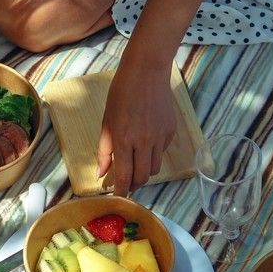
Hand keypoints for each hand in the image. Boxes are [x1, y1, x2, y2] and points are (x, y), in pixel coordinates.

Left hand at [96, 61, 175, 195]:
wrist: (146, 73)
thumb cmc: (121, 94)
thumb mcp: (106, 121)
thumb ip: (104, 149)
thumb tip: (101, 173)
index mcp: (124, 139)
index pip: (125, 175)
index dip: (122, 191)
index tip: (118, 197)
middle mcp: (144, 141)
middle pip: (143, 177)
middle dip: (134, 185)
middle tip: (126, 185)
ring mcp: (160, 137)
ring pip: (154, 168)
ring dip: (144, 172)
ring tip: (134, 166)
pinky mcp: (171, 132)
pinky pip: (162, 152)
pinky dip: (152, 155)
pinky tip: (145, 144)